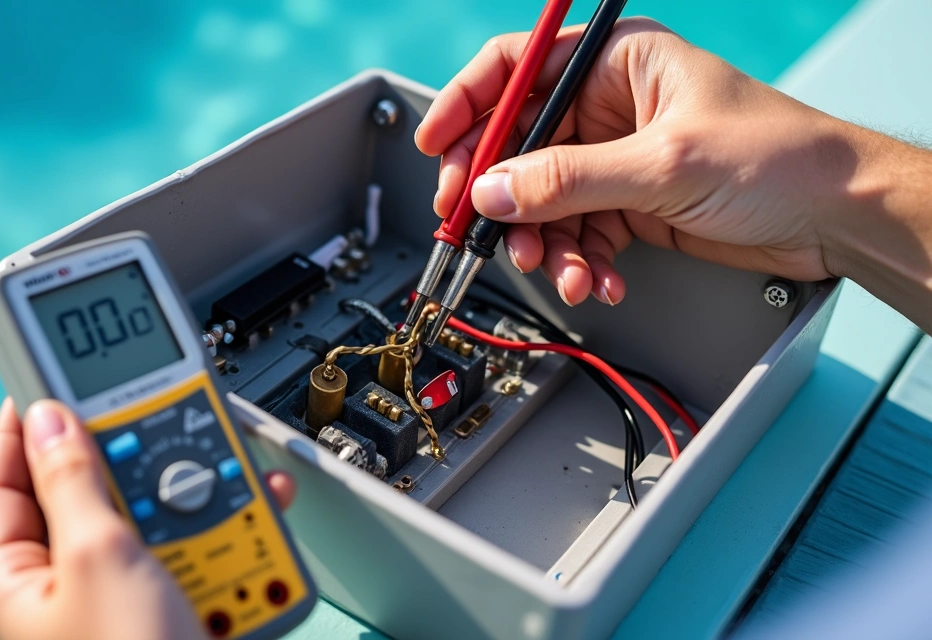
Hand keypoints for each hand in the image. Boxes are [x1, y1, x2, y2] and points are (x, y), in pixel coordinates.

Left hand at [0, 399, 295, 639]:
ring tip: (225, 480)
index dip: (24, 427)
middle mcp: (68, 594)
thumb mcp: (97, 557)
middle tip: (160, 423)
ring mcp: (128, 605)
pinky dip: (234, 533)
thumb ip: (73, 482)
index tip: (49, 378)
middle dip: (137, 462)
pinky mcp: (182, 615)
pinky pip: (202, 555)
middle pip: (93, 496)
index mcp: (17, 583)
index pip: (4, 484)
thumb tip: (47, 419)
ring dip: (199, 498)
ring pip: (158, 522)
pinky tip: (261, 516)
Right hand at [416, 18, 902, 306]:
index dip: (468, 104)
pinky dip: (580, 263)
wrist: (835, 217)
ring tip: (561, 272)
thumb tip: (494, 191)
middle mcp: (608, 108)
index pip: (516, 69)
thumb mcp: (662, 163)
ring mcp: (615, 160)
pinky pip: (578, 234)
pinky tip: (598, 281)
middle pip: (518, 145)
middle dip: (501, 194)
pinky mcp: (628, 205)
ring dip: (545, 244)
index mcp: (617, 62)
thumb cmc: (778, 157)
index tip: (437, 146)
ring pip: (544, 201)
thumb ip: (569, 179)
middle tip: (478, 227)